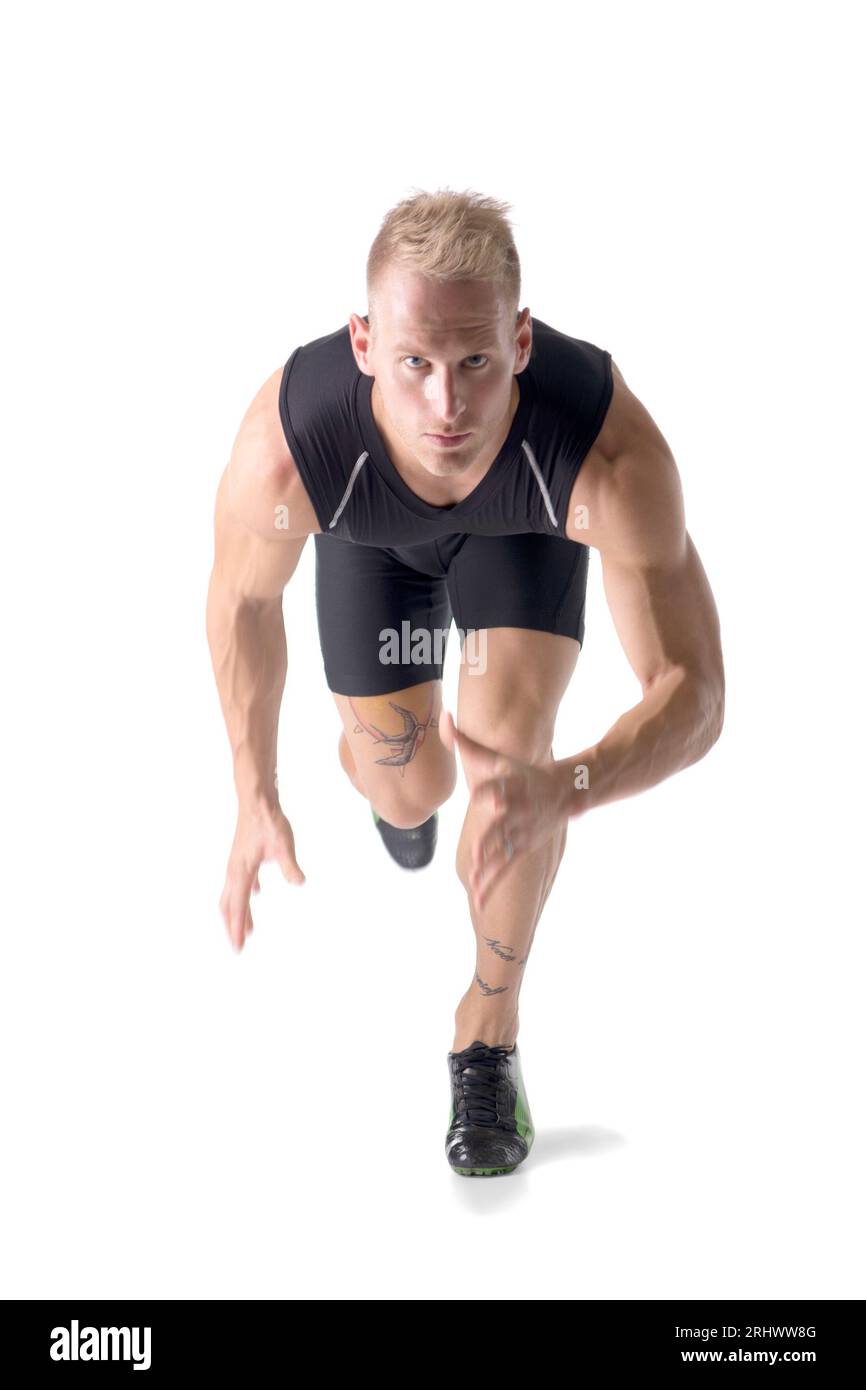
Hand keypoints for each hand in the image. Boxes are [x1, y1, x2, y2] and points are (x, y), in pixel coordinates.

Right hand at [219, 802, 305, 952]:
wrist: (256, 798)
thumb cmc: (268, 820)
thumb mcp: (283, 844)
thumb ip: (289, 865)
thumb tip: (299, 882)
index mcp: (242, 871)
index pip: (238, 906)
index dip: (238, 928)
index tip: (238, 948)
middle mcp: (235, 870)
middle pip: (229, 905)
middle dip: (233, 927)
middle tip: (238, 946)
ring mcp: (237, 863)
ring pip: (233, 894)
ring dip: (238, 913)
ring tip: (248, 929)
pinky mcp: (243, 856)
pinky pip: (241, 881)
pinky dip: (245, 894)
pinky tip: (255, 895)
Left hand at [439, 710, 569, 911]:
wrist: (565, 791)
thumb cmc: (522, 772)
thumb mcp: (497, 756)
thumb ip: (466, 742)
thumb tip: (444, 717)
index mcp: (511, 786)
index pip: (499, 788)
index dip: (491, 792)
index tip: (483, 796)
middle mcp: (516, 811)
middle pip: (502, 825)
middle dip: (491, 837)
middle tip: (477, 849)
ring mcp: (520, 833)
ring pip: (502, 852)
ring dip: (489, 867)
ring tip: (473, 881)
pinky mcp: (520, 848)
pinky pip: (503, 870)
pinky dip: (490, 886)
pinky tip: (476, 902)